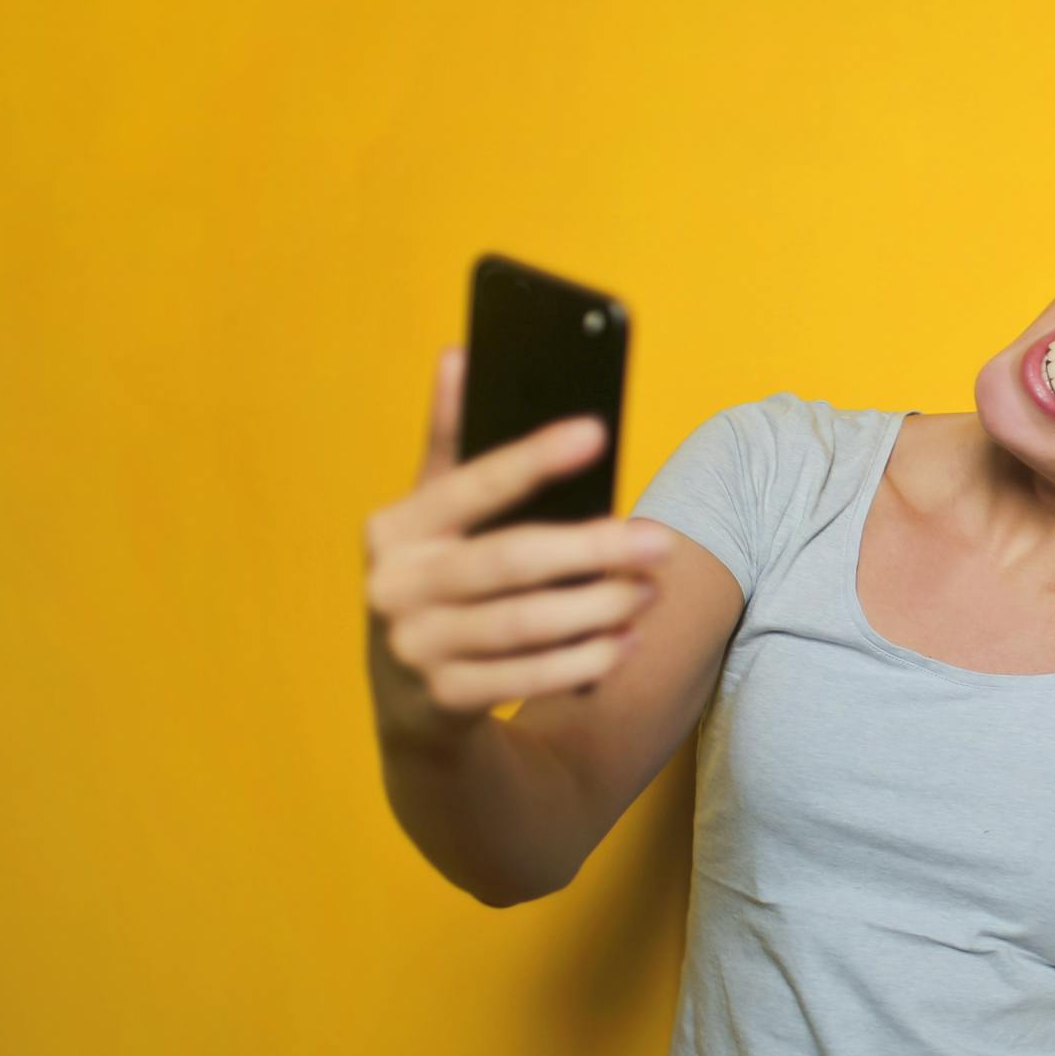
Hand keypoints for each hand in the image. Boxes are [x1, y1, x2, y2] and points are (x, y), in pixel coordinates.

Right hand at [363, 345, 671, 742]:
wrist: (409, 699)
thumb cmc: (439, 579)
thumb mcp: (433, 515)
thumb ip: (451, 442)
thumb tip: (461, 354)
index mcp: (394, 527)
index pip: (468, 483)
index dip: (531, 457)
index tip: (595, 431)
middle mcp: (394, 587)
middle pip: (507, 561)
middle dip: (591, 549)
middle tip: (661, 541)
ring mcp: (414, 649)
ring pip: (521, 625)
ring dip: (596, 608)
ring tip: (648, 591)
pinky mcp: (442, 701)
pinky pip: (522, 679)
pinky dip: (579, 661)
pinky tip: (623, 642)